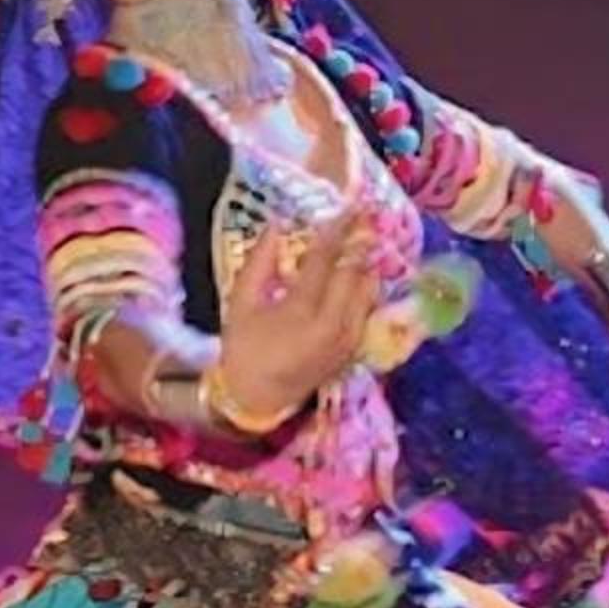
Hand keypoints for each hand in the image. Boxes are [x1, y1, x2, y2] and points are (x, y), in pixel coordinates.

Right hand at [216, 224, 378, 422]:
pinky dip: (366, 289)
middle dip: (358, 243)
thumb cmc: (243, 349)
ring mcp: (347, 340)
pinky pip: (367, 311)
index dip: (336, 231)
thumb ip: (259, 264)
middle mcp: (332, 325)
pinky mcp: (352, 350)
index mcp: (301, 312)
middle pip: (354, 274)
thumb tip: (277, 227)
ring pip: (368, 292)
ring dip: (366, 265)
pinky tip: (363, 273)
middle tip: (364, 217)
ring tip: (366, 240)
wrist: (255, 400)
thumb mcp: (240, 304)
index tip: (347, 207)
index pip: (324, 261)